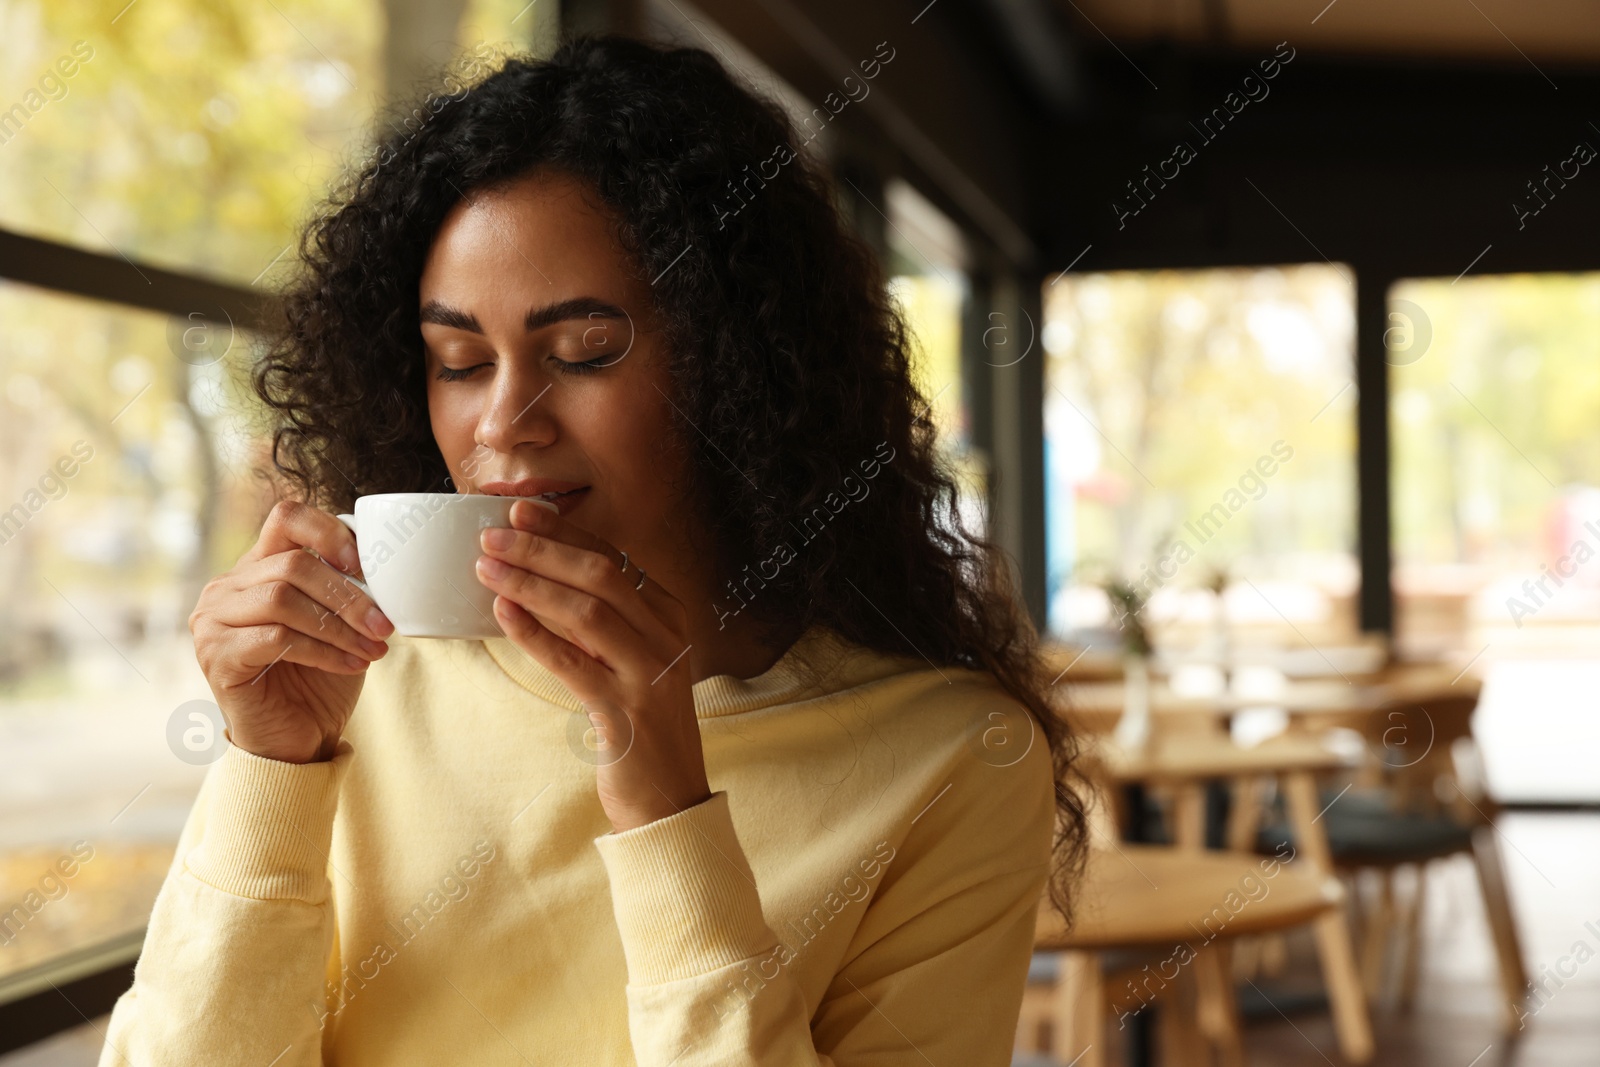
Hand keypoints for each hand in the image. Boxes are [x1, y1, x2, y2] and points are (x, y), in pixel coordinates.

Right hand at [188, 500, 392, 763]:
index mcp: (258, 567)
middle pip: (292, 564)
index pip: (287, 517)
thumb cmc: (321, 677)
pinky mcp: (217, 656)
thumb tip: (386, 561)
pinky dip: (323, 651)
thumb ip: (348, 586)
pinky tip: (351, 664)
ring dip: (339, 625)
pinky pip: (276, 639)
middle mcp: (227, 588)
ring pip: (282, 599)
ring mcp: (213, 621)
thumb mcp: (341, 622)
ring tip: (373, 648)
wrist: (299, 738)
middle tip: (385, 625)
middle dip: (349, 596)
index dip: (328, 532)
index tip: (364, 565)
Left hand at [475, 499, 709, 832]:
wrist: (669, 799)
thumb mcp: (626, 662)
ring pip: (588, 611)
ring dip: (531, 584)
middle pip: (601, 575)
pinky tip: (503, 615)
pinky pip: (574, 663)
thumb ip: (599, 624)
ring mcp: (650, 674)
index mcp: (668, 617)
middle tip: (493, 534)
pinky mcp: (626, 712)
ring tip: (487, 568)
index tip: (522, 511)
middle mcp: (666, 638)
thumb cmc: (639, 727)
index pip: (613, 558)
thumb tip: (540, 581)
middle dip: (542, 548)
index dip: (565, 532)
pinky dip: (535, 634)